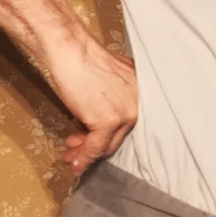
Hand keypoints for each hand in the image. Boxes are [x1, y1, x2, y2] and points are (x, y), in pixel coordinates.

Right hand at [47, 38, 137, 175]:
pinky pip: (96, 147)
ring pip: (107, 145)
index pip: (129, 123)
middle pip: (119, 136)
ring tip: (72, 155)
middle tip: (77, 149)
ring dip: (87, 154)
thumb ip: (112, 102)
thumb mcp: (110, 83)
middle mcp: (140, 104)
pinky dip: (84, 158)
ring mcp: (126, 113)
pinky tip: (75, 163)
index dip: (109, 136)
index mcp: (143, 93)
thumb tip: (97, 125)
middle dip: (95, 146)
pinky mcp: (109, 121)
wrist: (73, 52)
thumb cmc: (86, 62)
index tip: (93, 141)